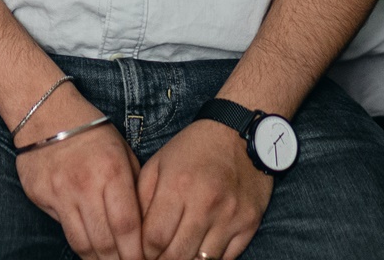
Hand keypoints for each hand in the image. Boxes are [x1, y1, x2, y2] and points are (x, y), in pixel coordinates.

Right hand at [15, 89, 142, 259]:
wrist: (45, 111)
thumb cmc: (90, 131)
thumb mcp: (122, 151)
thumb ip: (134, 186)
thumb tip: (145, 225)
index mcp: (111, 171)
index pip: (127, 227)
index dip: (137, 253)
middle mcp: (85, 184)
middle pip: (105, 242)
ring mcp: (59, 191)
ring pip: (82, 243)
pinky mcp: (40, 194)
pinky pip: (62, 227)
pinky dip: (78, 241)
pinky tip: (88, 245)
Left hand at [138, 120, 272, 259]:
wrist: (238, 135)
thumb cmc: (192, 149)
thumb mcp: (159, 163)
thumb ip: (143, 197)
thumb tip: (134, 233)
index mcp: (177, 186)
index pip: (154, 238)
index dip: (143, 251)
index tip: (139, 251)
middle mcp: (205, 204)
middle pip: (177, 256)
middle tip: (154, 257)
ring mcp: (230, 218)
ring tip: (174, 254)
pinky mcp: (249, 225)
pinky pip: (226, 259)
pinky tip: (197, 251)